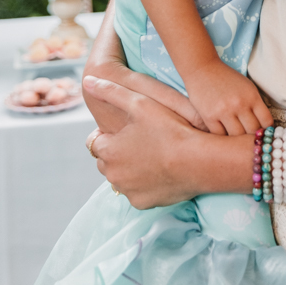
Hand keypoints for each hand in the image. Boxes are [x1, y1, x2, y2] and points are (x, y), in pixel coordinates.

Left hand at [83, 75, 220, 207]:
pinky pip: (137, 192)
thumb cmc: (169, 128)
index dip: (110, 134)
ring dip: (129, 168)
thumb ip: (110, 90)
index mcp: (108, 150)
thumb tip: (87, 81)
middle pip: (106, 161)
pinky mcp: (143, 203)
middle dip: (117, 152)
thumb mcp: (140, 101)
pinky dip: (144, 183)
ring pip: (121, 177)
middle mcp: (112, 174)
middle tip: (141, 140)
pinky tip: (160, 170)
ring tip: (152, 154)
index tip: (128, 128)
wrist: (198, 161)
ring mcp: (127, 191)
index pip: (95, 141)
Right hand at [184, 59, 272, 136]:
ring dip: (237, 140)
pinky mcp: (209, 117)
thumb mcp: (247, 87)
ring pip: (236, 137)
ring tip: (237, 142)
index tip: (263, 134)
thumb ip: (256, 105)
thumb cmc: (227, 78)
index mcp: (252, 96)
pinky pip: (220, 136)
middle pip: (252, 132)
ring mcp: (224, 111)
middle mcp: (240, 104)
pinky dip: (223, 138)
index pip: (266, 122)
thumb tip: (264, 127)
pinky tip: (224, 136)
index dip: (267, 131)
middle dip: (253, 137)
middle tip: (250, 141)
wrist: (202, 68)